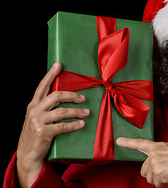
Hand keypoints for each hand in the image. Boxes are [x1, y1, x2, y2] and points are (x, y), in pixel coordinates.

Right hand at [16, 62, 89, 187]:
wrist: (28, 154)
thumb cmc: (37, 134)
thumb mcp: (38, 118)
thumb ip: (47, 107)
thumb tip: (67, 98)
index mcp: (33, 104)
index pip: (42, 86)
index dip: (51, 74)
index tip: (59, 64)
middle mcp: (35, 110)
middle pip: (56, 96)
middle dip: (72, 95)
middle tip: (83, 98)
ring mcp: (38, 121)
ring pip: (62, 111)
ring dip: (77, 111)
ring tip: (86, 112)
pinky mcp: (43, 132)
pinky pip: (63, 126)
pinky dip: (74, 125)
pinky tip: (82, 124)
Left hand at [116, 138, 167, 187]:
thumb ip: (160, 157)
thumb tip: (154, 171)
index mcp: (159, 146)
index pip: (141, 143)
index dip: (129, 142)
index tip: (119, 141)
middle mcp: (154, 153)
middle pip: (144, 171)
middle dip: (153, 175)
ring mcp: (154, 162)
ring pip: (150, 179)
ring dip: (160, 179)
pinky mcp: (156, 172)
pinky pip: (157, 184)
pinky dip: (165, 184)